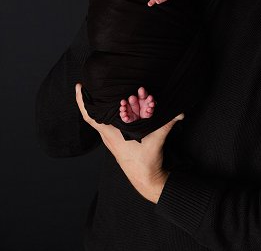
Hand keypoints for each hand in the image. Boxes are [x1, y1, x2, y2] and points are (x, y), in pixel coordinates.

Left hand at [76, 83, 181, 202]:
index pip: (91, 116)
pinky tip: (121, 106)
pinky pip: (112, 123)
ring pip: (105, 118)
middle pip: (97, 113)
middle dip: (99, 98)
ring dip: (108, 105)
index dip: (82, 101)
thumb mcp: (155, 141)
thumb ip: (166, 125)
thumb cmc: (145, 164)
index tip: (79, 87)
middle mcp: (109, 136)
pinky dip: (115, 113)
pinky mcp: (119, 141)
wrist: (145, 179)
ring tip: (111, 91)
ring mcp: (113, 139)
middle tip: (102, 83)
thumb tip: (179, 113)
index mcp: (111, 135)